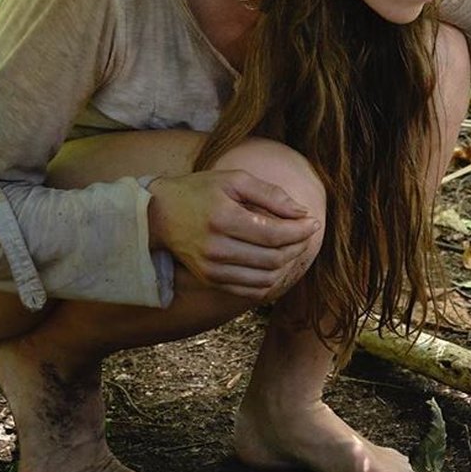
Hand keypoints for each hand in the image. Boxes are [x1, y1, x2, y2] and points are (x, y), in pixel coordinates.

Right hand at [146, 170, 321, 298]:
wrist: (158, 215)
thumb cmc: (199, 191)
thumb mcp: (234, 180)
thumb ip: (270, 194)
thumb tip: (302, 212)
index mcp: (223, 219)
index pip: (274, 234)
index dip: (300, 230)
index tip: (312, 222)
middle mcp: (216, 249)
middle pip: (273, 258)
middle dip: (297, 246)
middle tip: (304, 233)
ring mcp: (212, 269)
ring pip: (266, 278)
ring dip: (287, 265)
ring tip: (292, 247)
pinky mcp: (211, 281)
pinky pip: (251, 291)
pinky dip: (270, 280)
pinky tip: (276, 263)